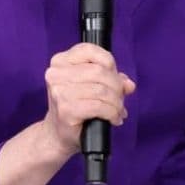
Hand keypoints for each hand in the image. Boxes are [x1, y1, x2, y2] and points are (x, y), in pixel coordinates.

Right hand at [41, 42, 136, 157]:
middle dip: (116, 86)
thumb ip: (111, 79)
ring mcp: (59, 92)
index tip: (115, 77)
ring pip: (101, 90)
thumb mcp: (91, 86)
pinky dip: (112, 112)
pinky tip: (113, 118)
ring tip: (118, 110)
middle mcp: (56, 74)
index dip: (109, 62)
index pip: (90, 50)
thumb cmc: (75, 107)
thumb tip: (129, 84)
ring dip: (116, 102)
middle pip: (99, 71)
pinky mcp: (66, 109)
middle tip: (120, 98)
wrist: (58, 134)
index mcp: (60, 62)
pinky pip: (99, 106)